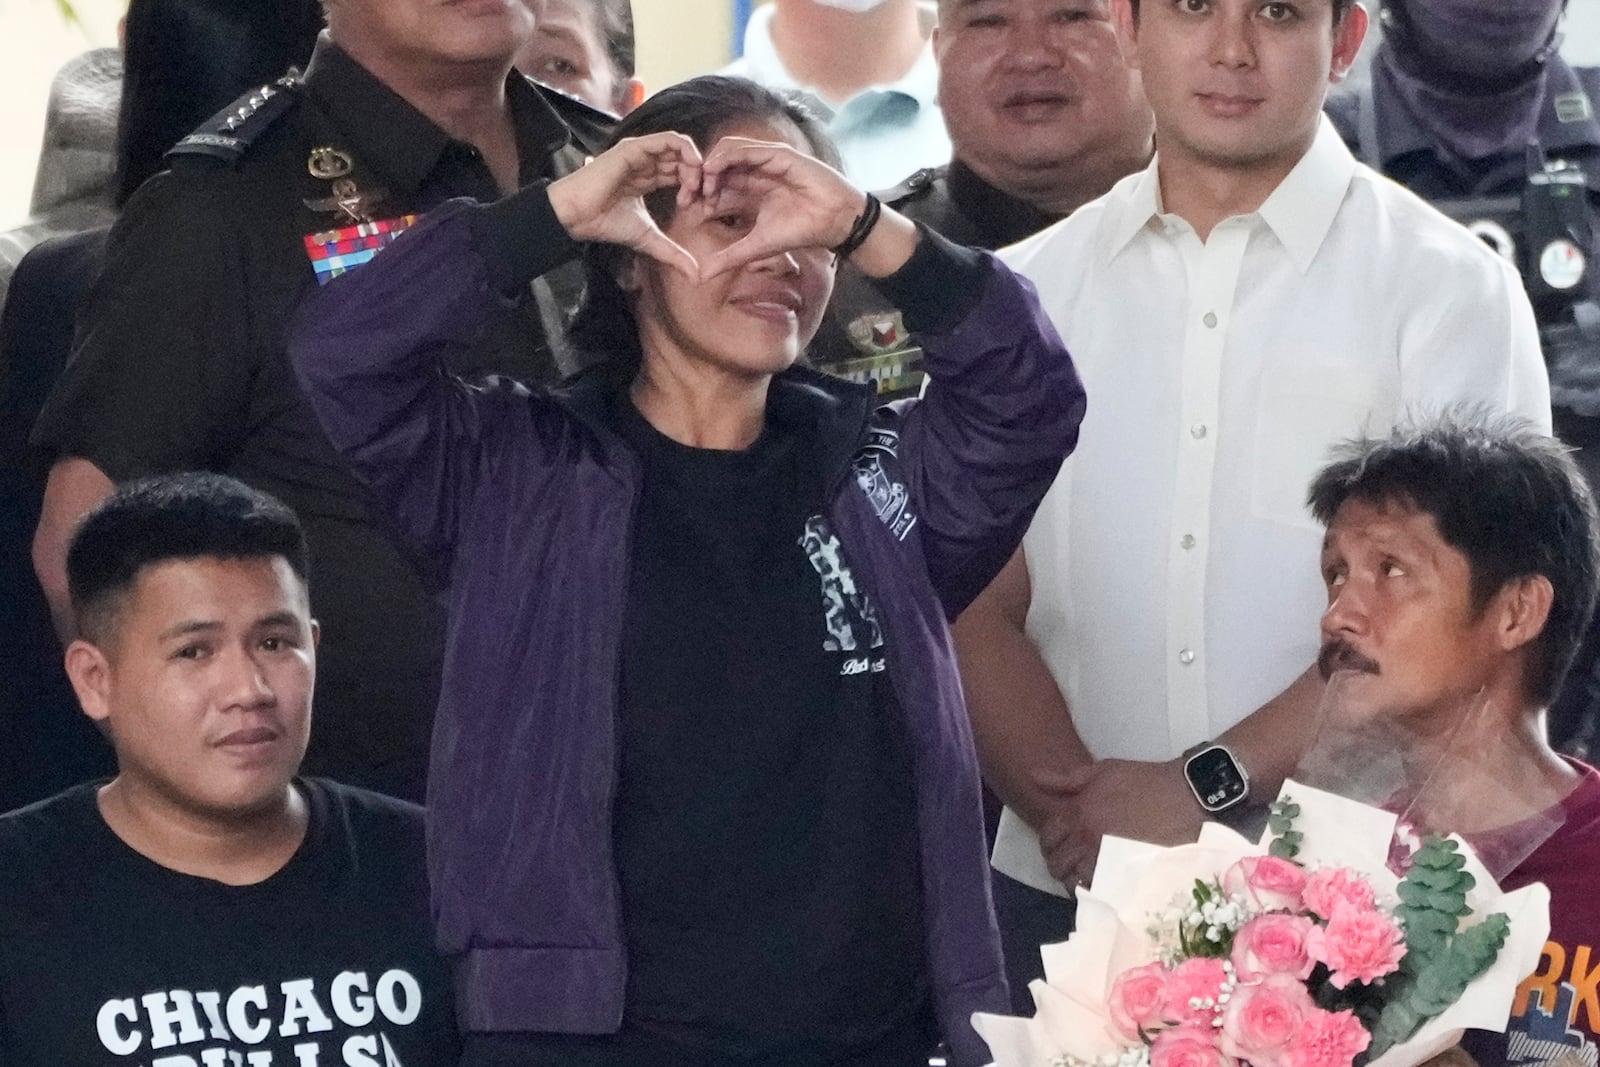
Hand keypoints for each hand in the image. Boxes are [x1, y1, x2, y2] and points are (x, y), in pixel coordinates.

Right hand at [547, 131, 703, 278]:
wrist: (578, 217)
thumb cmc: (606, 224)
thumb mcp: (648, 239)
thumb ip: (673, 254)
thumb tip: (696, 276)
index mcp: (649, 178)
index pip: (682, 174)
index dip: (698, 188)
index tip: (703, 208)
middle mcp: (647, 162)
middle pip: (685, 160)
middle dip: (702, 177)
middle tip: (705, 197)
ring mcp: (641, 153)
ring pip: (680, 147)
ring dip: (695, 165)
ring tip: (696, 186)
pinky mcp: (635, 148)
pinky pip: (668, 139)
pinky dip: (686, 151)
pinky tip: (692, 170)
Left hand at [696, 136, 864, 279]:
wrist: (834, 221)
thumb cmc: (801, 231)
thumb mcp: (756, 247)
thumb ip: (728, 258)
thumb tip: (699, 277)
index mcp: (748, 191)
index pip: (714, 186)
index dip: (696, 195)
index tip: (683, 209)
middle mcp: (753, 172)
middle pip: (715, 167)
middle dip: (696, 179)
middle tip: (684, 197)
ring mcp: (764, 160)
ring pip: (725, 152)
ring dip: (707, 166)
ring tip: (699, 186)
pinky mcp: (776, 153)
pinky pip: (743, 149)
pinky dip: (724, 157)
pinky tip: (713, 172)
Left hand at [1036, 757, 1204, 889]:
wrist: (1187, 797)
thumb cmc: (1144, 781)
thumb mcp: (1102, 771)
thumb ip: (1065, 780)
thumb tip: (1032, 776)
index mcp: (1078, 813)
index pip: (1047, 837)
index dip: (1049, 842)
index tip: (1060, 843)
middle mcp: (1087, 838)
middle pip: (1057, 863)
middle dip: (1059, 864)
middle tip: (1072, 861)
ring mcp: (1107, 859)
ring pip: (1075, 882)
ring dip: (1076, 880)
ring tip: (1087, 874)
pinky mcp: (1127, 876)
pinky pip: (1100, 892)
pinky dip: (1097, 891)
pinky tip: (1104, 882)